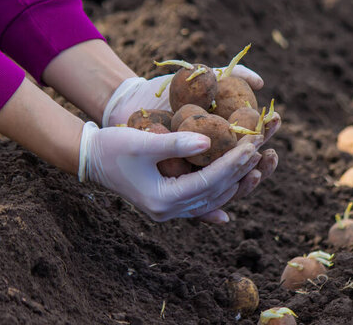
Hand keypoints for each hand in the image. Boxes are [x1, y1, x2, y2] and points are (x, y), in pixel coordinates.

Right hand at [100, 65, 280, 222]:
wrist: (91, 159)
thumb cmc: (112, 147)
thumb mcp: (142, 142)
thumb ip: (175, 143)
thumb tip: (209, 141)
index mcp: (162, 199)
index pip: (208, 182)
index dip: (232, 163)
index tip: (252, 145)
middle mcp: (168, 210)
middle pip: (214, 193)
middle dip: (239, 171)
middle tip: (260, 150)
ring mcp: (168, 210)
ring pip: (211, 200)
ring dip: (234, 182)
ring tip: (254, 163)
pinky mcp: (167, 202)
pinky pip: (199, 204)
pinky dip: (216, 198)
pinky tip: (231, 201)